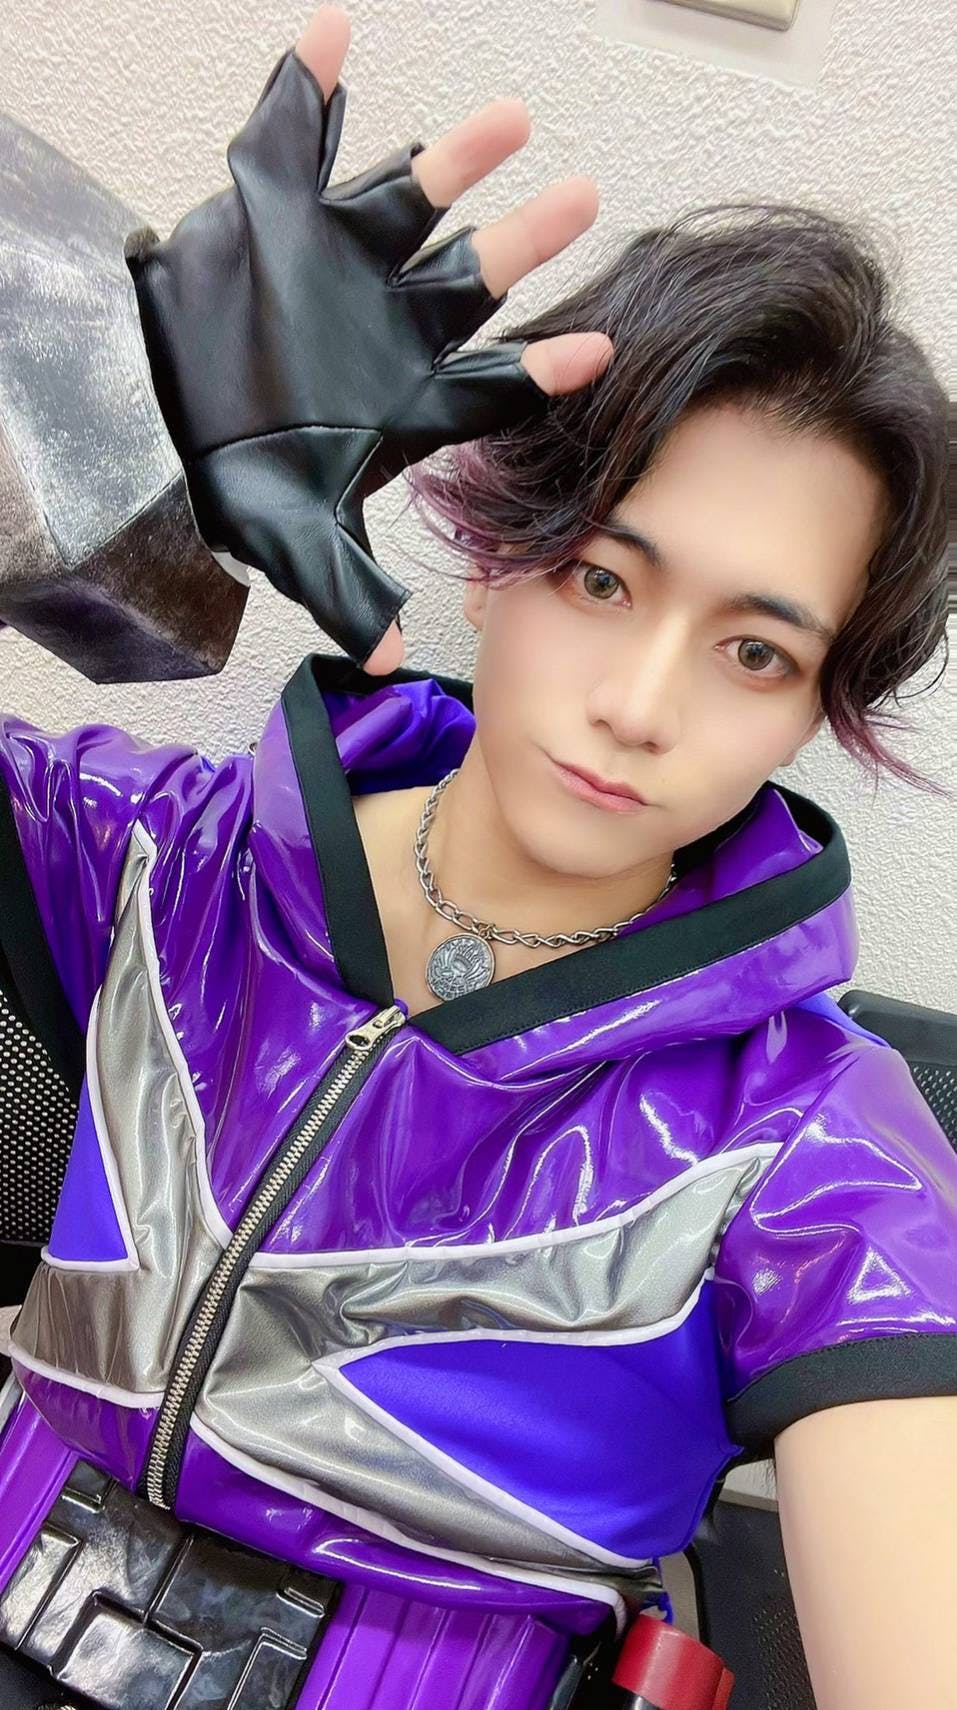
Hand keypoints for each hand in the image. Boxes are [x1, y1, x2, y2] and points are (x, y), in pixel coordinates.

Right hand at [127, 5, 612, 673]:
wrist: (153, 416)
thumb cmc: (231, 475)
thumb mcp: (291, 538)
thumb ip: (345, 590)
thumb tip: (392, 658)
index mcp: (409, 392)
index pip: (491, 380)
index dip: (542, 368)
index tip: (601, 350)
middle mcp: (392, 317)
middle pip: (474, 275)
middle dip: (524, 241)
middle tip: (581, 202)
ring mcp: (340, 256)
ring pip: (409, 194)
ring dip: (454, 158)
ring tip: (507, 122)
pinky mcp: (276, 207)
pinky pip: (293, 133)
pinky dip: (307, 85)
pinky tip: (332, 39)